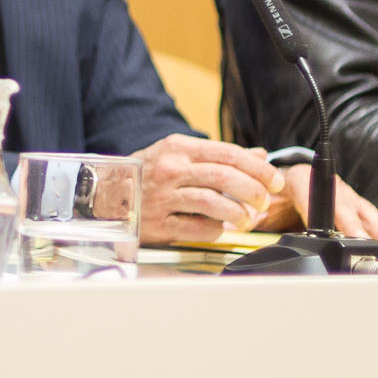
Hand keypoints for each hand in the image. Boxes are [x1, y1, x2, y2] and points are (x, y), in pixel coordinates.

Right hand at [127, 134, 279, 241]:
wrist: (103, 194)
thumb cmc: (145, 174)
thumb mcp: (178, 154)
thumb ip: (219, 156)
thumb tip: (258, 156)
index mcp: (178, 148)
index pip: (228, 154)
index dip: (258, 168)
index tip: (274, 180)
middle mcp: (170, 170)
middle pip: (224, 177)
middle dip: (254, 190)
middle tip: (266, 201)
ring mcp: (162, 197)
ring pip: (212, 203)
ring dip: (238, 213)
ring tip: (248, 219)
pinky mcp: (158, 224)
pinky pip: (196, 228)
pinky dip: (215, 229)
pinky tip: (219, 228)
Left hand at [250, 163, 377, 244]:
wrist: (283, 177)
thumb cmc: (272, 190)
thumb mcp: (258, 198)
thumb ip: (250, 209)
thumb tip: (241, 219)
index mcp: (298, 178)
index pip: (309, 194)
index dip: (320, 211)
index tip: (331, 228)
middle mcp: (325, 184)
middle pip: (342, 204)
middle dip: (356, 224)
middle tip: (368, 240)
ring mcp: (342, 193)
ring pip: (361, 209)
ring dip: (376, 226)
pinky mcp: (354, 204)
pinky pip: (370, 215)